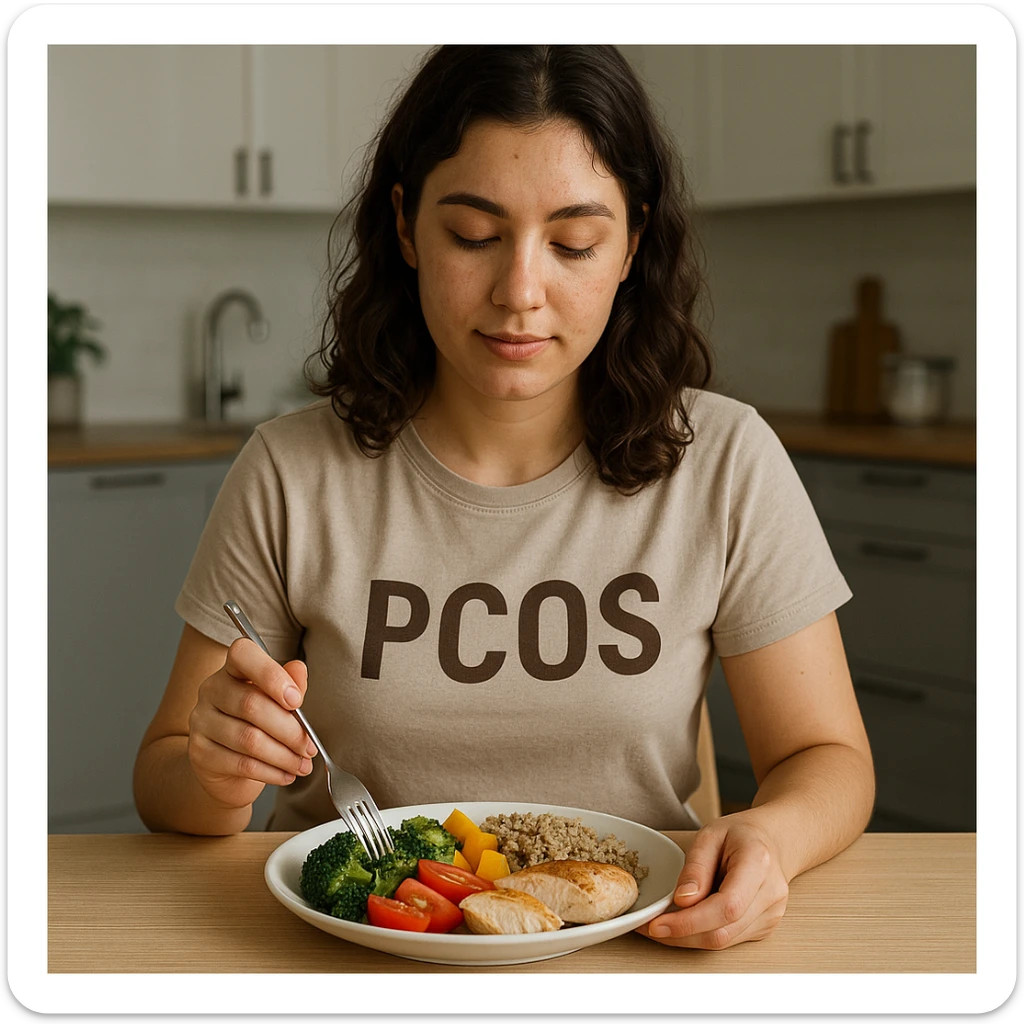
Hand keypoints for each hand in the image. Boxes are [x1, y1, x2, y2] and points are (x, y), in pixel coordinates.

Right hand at [186, 638, 317, 810]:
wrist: (225, 765)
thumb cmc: (258, 723)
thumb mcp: (277, 700)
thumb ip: (291, 684)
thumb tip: (299, 669)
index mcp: (233, 668)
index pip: (243, 654)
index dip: (271, 675)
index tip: (296, 699)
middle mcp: (211, 689)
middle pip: (251, 704)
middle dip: (289, 729)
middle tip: (309, 746)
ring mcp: (201, 721)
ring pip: (248, 739)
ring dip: (283, 755)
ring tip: (302, 764)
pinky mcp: (199, 753)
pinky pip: (241, 764)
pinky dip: (270, 772)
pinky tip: (286, 775)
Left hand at [636, 812, 789, 949]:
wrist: (772, 841)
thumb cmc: (740, 834)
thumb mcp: (710, 834)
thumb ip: (696, 866)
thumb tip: (682, 900)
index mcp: (758, 864)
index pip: (726, 907)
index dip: (690, 922)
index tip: (657, 924)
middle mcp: (771, 894)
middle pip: (723, 931)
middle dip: (680, 934)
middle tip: (647, 925)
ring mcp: (771, 915)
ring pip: (723, 942)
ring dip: (687, 938)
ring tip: (662, 922)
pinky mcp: (764, 927)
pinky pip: (729, 940)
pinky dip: (701, 935)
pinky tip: (685, 921)